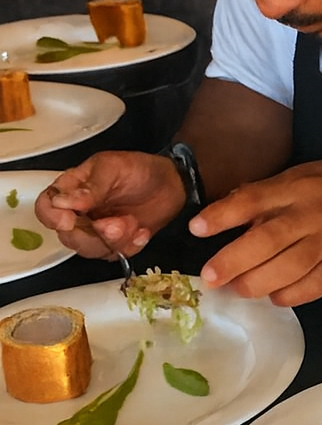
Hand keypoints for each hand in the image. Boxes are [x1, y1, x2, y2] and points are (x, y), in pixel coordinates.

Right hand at [35, 151, 186, 258]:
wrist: (172, 183)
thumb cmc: (139, 169)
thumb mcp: (113, 168)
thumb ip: (89, 188)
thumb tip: (62, 203)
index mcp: (71, 190)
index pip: (45, 207)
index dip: (51, 218)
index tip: (69, 220)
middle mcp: (79, 213)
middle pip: (67, 236)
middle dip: (91, 235)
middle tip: (115, 223)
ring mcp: (97, 231)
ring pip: (89, 250)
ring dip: (112, 241)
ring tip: (132, 224)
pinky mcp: (117, 244)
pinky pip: (115, 255)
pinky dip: (130, 246)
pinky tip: (142, 231)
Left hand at [190, 159, 321, 305]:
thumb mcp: (305, 173)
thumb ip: (270, 193)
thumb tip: (229, 208)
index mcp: (298, 186)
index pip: (255, 199)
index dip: (224, 214)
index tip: (197, 228)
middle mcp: (312, 213)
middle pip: (269, 239)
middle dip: (235, 260)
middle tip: (210, 276)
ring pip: (291, 266)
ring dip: (259, 282)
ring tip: (237, 290)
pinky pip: (318, 284)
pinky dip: (294, 294)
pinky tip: (276, 299)